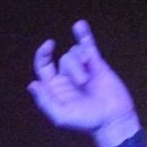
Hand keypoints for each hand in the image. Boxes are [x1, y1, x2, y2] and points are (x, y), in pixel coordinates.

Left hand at [27, 20, 137, 140]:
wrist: (113, 119)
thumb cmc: (86, 122)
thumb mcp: (61, 116)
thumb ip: (45, 101)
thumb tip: (33, 84)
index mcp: (55, 89)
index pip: (43, 66)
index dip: (43, 54)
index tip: (49, 45)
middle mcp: (67, 77)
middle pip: (64, 59)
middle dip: (73, 68)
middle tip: (83, 83)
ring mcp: (82, 69)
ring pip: (77, 53)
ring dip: (83, 64)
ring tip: (90, 81)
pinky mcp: (97, 65)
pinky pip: (88, 47)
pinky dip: (83, 35)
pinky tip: (79, 25)